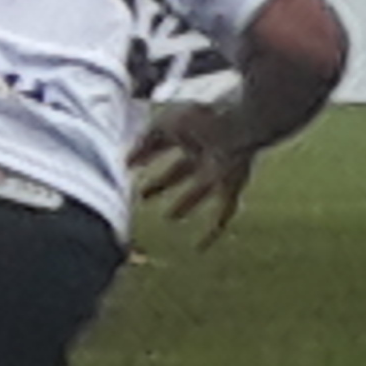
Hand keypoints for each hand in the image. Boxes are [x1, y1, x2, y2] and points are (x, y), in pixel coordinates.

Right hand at [129, 98, 257, 244]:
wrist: (240, 123)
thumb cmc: (203, 119)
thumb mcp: (163, 126)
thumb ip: (142, 144)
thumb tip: (125, 163)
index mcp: (191, 132)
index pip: (164, 145)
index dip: (146, 155)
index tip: (129, 167)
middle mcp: (206, 151)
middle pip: (183, 171)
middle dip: (164, 183)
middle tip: (143, 198)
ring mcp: (221, 171)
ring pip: (201, 192)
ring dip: (186, 204)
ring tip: (170, 218)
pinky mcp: (232, 187)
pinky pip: (223, 212)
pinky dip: (212, 230)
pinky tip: (200, 247)